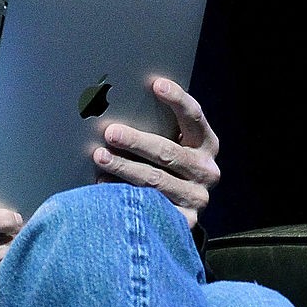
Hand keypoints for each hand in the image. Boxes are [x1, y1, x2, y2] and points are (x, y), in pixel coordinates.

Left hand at [93, 77, 219, 227]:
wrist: (181, 208)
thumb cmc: (167, 164)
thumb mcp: (172, 143)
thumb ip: (158, 125)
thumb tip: (114, 101)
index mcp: (206, 144)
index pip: (194, 117)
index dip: (177, 100)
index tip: (157, 84)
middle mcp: (206, 171)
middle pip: (168, 152)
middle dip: (137, 141)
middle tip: (110, 132)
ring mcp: (196, 198)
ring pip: (155, 180)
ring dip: (124, 167)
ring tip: (100, 156)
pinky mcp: (184, 221)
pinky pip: (150, 205)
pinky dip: (123, 193)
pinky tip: (103, 185)